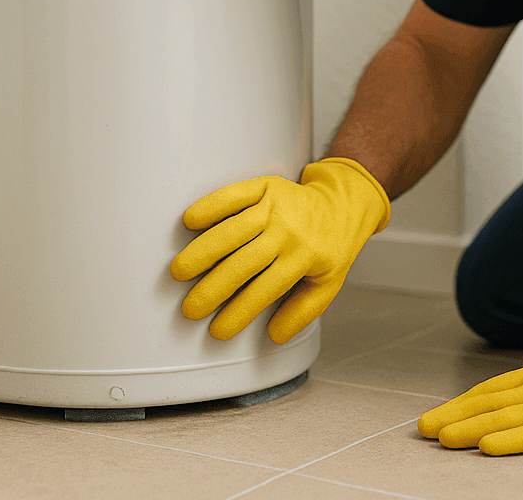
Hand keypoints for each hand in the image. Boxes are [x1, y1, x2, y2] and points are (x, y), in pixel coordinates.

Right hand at [169, 157, 389, 341]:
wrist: (342, 203)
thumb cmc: (329, 248)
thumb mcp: (328, 283)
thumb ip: (303, 311)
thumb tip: (273, 335)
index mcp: (305, 257)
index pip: (266, 290)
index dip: (240, 312)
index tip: (217, 331)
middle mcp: (290, 231)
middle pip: (245, 263)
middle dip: (214, 288)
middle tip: (189, 309)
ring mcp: (277, 206)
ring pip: (234, 230)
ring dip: (204, 251)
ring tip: (180, 271)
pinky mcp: (267, 186)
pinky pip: (235, 195)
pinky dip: (211, 206)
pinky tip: (190, 221)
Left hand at [417, 311, 522, 454]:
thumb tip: (503, 398)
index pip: (489, 390)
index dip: (460, 404)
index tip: (436, 416)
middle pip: (489, 403)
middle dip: (454, 416)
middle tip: (424, 429)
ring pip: (505, 418)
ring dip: (471, 428)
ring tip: (445, 440)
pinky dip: (509, 441)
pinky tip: (487, 448)